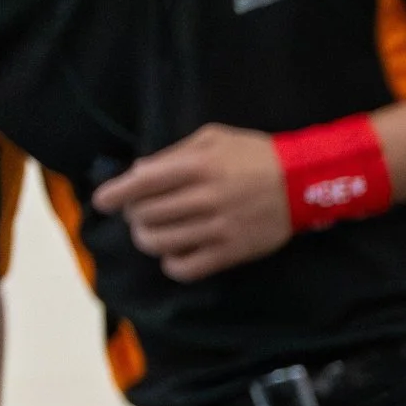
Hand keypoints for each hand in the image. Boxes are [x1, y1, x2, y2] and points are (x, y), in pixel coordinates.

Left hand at [92, 124, 290, 282]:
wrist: (303, 183)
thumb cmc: (255, 155)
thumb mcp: (213, 138)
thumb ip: (174, 153)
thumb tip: (140, 173)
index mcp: (198, 166)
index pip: (143, 183)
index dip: (116, 194)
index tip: (102, 201)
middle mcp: (205, 198)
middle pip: (148, 215)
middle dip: (134, 215)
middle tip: (139, 214)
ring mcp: (219, 228)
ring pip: (162, 243)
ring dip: (147, 239)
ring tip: (151, 234)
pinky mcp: (233, 252)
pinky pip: (188, 267)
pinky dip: (173, 264)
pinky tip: (174, 255)